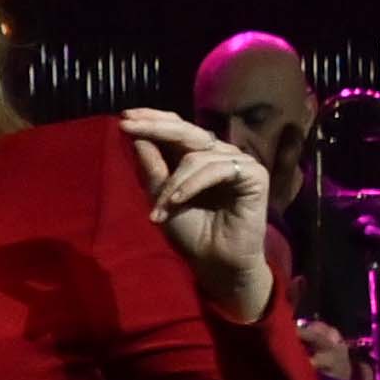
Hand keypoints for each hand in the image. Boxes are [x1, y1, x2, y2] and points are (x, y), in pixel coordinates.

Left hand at [120, 107, 282, 324]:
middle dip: (155, 127)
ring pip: (196, 156)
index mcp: (198, 157)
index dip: (153, 120)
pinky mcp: (253, 174)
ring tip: (160, 209)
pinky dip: (192, 184)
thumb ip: (153, 168)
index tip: (125, 117)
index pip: (177, 129)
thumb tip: (136, 136)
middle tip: (128, 125)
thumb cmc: (191, 233)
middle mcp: (219, 154)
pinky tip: (177, 201)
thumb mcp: (162, 198)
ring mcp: (238, 162)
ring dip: (172, 183)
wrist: (214, 262)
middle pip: (186, 131)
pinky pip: (216, 169)